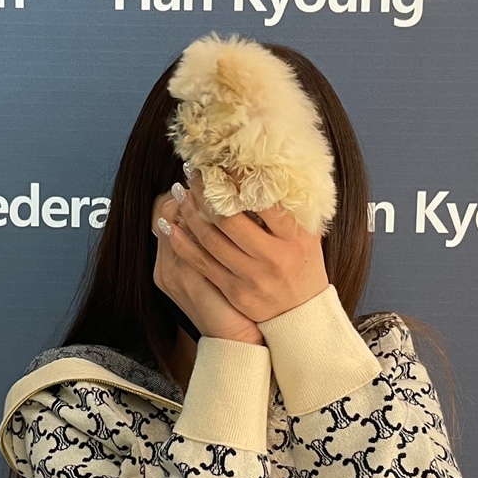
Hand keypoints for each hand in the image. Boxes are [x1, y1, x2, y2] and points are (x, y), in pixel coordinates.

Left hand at [161, 175, 329, 324]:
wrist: (301, 315)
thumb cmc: (305, 266)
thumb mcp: (308, 235)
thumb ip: (293, 208)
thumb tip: (271, 171)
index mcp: (294, 239)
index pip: (265, 202)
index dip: (240, 180)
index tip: (224, 162)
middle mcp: (272, 258)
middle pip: (230, 220)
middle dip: (208, 192)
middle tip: (195, 172)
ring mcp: (250, 276)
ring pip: (211, 239)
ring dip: (190, 212)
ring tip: (180, 191)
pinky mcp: (233, 290)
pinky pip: (200, 262)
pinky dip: (181, 241)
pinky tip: (168, 224)